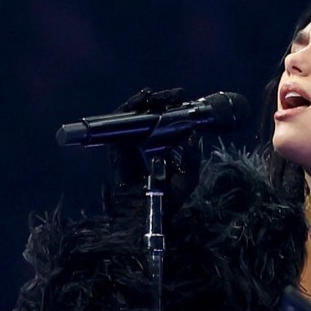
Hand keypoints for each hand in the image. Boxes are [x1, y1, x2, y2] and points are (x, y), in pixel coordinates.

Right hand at [103, 88, 200, 222]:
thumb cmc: (168, 199)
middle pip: (148, 114)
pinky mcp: (117, 148)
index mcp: (160, 148)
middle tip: (176, 95)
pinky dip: (130, 109)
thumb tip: (192, 135)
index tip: (183, 99)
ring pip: (133, 115)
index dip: (171, 109)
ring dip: (146, 101)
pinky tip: (143, 99)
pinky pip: (119, 124)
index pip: (163, 122)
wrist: (148, 215)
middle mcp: (143, 143)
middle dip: (161, 101)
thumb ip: (192, 158)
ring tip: (159, 94)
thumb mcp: (189, 177)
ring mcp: (129, 145)